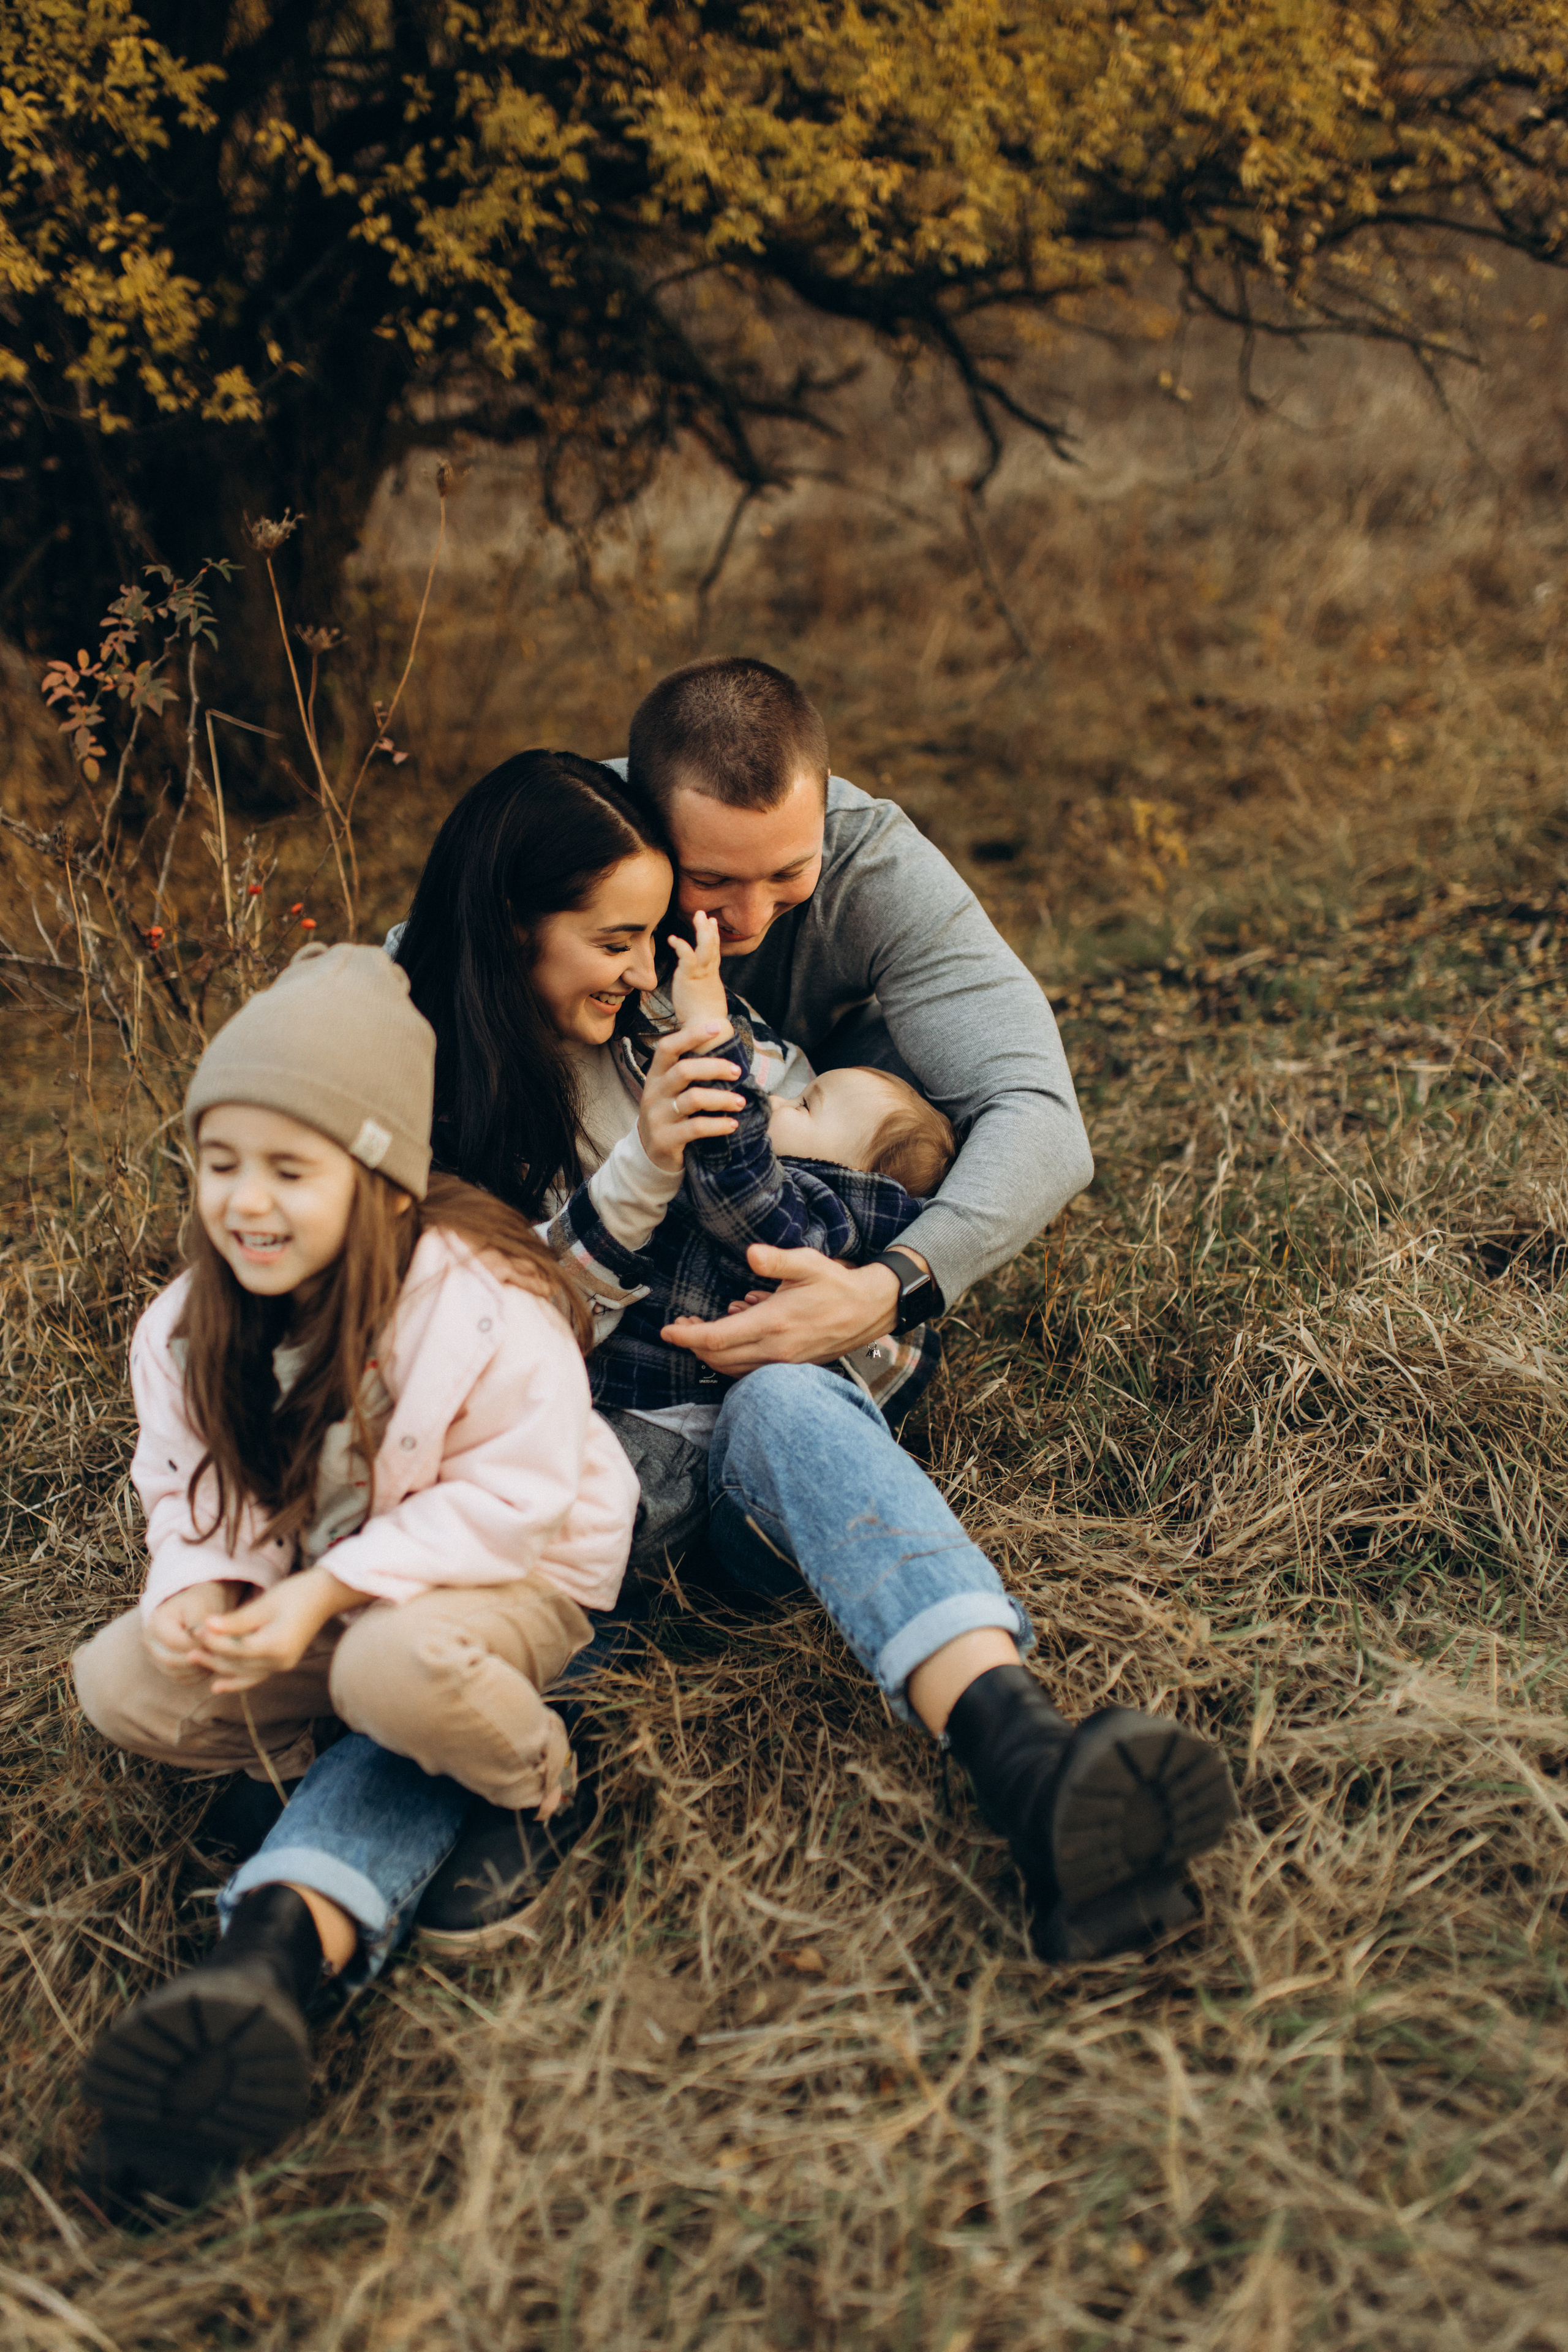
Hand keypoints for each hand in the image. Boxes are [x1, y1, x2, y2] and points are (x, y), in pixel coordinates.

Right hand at [143, 1580, 246, 1678]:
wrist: (197, 1606)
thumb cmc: (201, 1601)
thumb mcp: (203, 1604)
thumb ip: (201, 1622)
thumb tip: (203, 1641)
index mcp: (155, 1622)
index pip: (176, 1643)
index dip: (199, 1645)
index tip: (218, 1642)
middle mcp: (150, 1642)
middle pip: (172, 1661)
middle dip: (199, 1659)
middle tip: (220, 1653)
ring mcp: (155, 1657)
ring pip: (177, 1673)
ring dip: (200, 1669)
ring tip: (218, 1656)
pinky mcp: (166, 1667)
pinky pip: (182, 1679)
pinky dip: (198, 1675)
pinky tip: (211, 1662)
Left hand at [192, 1566, 358, 1693]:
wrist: (325, 1596)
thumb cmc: (296, 1593)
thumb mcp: (265, 1603)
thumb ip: (237, 1620)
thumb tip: (207, 1626)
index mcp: (276, 1645)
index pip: (235, 1648)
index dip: (213, 1640)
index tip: (195, 1630)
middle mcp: (279, 1661)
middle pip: (236, 1664)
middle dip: (212, 1656)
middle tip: (188, 1649)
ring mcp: (281, 1665)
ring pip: (242, 1672)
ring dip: (219, 1667)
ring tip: (195, 1660)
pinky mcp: (281, 1663)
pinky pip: (253, 1676)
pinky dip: (236, 1680)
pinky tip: (217, 1684)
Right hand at [637, 1019, 745, 1173]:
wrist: (650, 1154)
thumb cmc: (671, 1115)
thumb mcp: (671, 1091)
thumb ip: (688, 1074)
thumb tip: (727, 1053)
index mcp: (656, 1076)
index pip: (668, 1048)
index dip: (691, 1035)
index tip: (716, 1028)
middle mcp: (654, 1093)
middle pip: (684, 1070)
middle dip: (715, 1068)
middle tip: (738, 1072)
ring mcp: (658, 1116)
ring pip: (693, 1099)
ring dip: (722, 1098)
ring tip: (741, 1102)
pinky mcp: (666, 1139)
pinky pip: (696, 1128)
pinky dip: (719, 1125)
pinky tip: (733, 1125)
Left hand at [661, 1242, 908, 1371]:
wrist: (868, 1311)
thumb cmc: (836, 1284)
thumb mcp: (808, 1263)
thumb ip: (776, 1260)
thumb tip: (751, 1254)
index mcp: (774, 1323)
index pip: (718, 1338)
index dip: (688, 1336)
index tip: (667, 1330)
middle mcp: (775, 1349)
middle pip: (717, 1358)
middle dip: (693, 1343)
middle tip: (682, 1324)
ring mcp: (782, 1363)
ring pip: (731, 1368)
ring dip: (710, 1353)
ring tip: (701, 1329)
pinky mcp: (789, 1367)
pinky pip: (748, 1371)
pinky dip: (731, 1358)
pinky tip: (734, 1334)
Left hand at [668, 911, 730, 1029]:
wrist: (707, 1030)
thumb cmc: (704, 1022)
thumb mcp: (704, 1002)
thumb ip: (700, 992)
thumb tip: (697, 994)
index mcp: (712, 978)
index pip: (714, 953)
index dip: (714, 938)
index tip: (712, 924)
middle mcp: (709, 973)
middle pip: (712, 945)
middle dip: (708, 929)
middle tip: (704, 914)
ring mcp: (701, 974)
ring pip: (705, 946)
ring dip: (701, 930)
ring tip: (697, 915)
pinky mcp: (690, 977)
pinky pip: (687, 957)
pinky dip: (681, 946)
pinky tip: (673, 939)